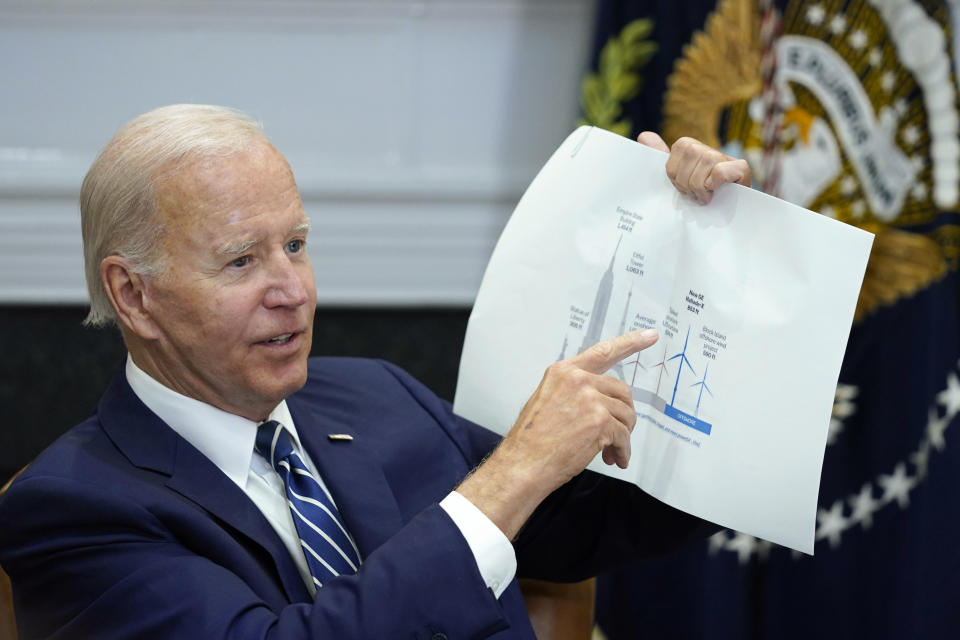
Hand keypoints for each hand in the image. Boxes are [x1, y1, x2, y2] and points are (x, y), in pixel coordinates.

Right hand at [457, 329, 658, 537]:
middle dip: (623, 415)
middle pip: (621, 391)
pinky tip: (614, 459)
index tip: (650, 335)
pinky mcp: (600, 421)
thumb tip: (602, 400)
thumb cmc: (532, 440)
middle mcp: (578, 380)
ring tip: (610, 452)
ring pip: (626, 415)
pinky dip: (622, 451)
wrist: (523, 464)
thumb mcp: (547, 401)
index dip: (630, 342)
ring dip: (622, 436)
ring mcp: (590, 399)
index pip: (603, 352)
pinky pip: (624, 436)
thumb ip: (573, 392)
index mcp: (564, 371)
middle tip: (616, 435)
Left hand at [637, 131, 750, 204]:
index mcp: (693, 150)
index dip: (675, 171)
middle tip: (692, 193)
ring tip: (703, 197)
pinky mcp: (741, 169)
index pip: (678, 148)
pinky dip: (715, 181)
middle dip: (686, 179)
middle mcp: (711, 151)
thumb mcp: (675, 180)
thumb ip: (659, 157)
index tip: (681, 186)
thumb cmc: (694, 200)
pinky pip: (721, 169)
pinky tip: (714, 192)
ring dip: (700, 185)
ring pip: (707, 159)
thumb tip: (644, 136)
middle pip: (691, 151)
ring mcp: (727, 159)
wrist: (722, 220)